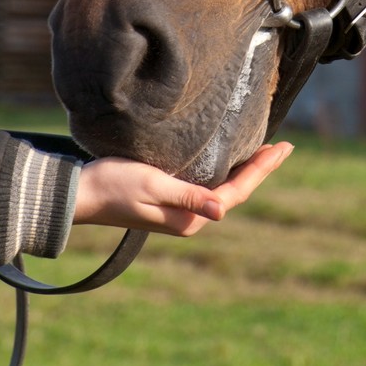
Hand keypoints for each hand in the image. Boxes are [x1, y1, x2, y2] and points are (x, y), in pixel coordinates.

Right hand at [73, 142, 292, 236]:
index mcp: (189, 218)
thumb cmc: (115, 184)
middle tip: (284, 147)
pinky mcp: (171, 199)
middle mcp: (190, 218)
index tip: (283, 148)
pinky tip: (230, 160)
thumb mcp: (153, 185)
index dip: (262, 169)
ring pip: (224, 189)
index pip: (237, 191)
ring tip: (265, 152)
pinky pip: (209, 186)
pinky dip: (226, 171)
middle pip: (236, 191)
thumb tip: (222, 211)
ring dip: (246, 170)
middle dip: (260, 168)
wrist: (81, 194)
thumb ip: (188, 196)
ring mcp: (181, 210)